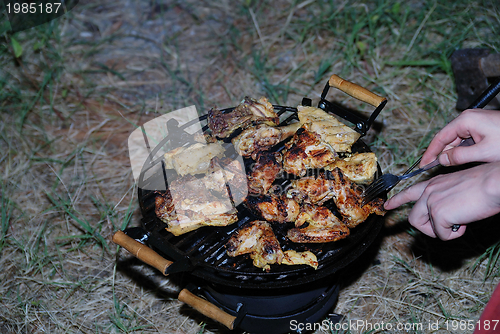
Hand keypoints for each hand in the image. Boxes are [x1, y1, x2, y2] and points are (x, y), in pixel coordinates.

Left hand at [384, 162, 499, 239]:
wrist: (495, 183)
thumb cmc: (486, 185)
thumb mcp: (459, 189)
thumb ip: (446, 198)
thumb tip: (448, 213)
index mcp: (434, 183)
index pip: (409, 192)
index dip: (396, 201)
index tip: (386, 206)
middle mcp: (428, 191)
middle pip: (414, 218)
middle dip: (429, 228)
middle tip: (447, 227)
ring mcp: (430, 201)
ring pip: (424, 227)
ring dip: (441, 231)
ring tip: (458, 223)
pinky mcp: (438, 213)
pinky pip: (442, 235)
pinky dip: (455, 233)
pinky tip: (465, 221)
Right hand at [421, 109, 499, 166]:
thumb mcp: (484, 152)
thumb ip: (460, 157)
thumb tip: (441, 160)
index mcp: (465, 121)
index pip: (440, 138)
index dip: (430, 152)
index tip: (423, 165)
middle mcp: (467, 119)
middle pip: (446, 138)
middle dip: (440, 154)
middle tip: (432, 169)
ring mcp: (474, 122)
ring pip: (456, 140)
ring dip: (452, 153)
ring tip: (446, 167)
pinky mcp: (481, 127)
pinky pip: (465, 139)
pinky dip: (461, 150)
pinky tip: (459, 160)